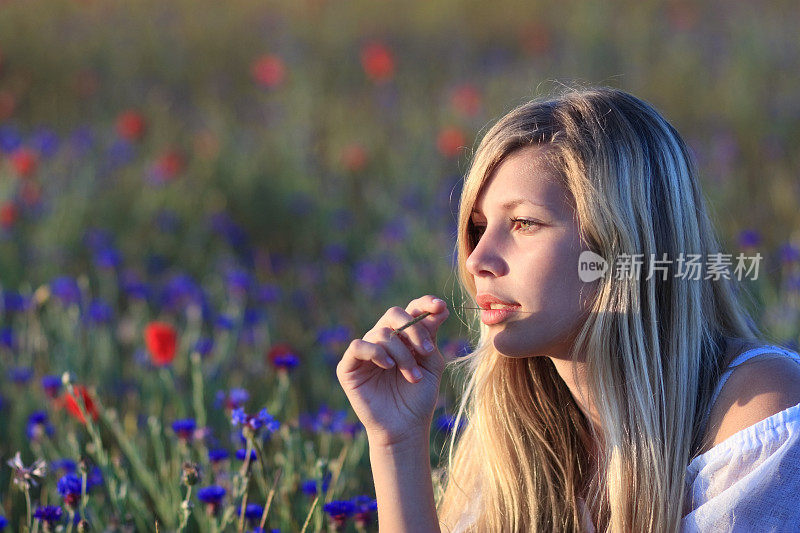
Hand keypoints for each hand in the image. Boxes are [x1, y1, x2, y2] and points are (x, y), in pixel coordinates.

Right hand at [336, 295, 449, 446]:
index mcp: (404, 337)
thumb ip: (431, 336)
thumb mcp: (432, 363)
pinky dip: (375, 352)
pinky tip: (388, 366)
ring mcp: (365, 352)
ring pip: (381, 333)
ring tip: (413, 376)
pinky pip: (358, 346)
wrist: (406, 428)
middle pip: (394, 314)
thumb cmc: (419, 397)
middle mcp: (383, 340)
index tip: (440, 307)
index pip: (411, 310)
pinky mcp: (349, 367)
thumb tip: (441, 307)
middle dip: (413, 330)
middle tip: (426, 351)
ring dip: (402, 354)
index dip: (424, 303)